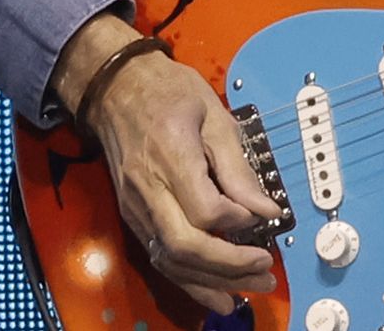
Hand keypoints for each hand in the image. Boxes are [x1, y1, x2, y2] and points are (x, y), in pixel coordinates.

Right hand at [53, 16, 281, 313]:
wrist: (116, 89)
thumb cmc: (170, 93)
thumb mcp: (214, 114)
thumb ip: (238, 167)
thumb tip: (267, 210)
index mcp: (170, 154)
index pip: (204, 209)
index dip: (238, 221)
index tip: (264, 216)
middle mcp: (147, 188)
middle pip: (185, 245)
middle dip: (229, 266)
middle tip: (267, 270)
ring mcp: (136, 206)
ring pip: (171, 260)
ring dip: (213, 282)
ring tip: (252, 287)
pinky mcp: (134, 217)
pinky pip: (161, 258)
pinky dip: (190, 281)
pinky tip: (218, 293)